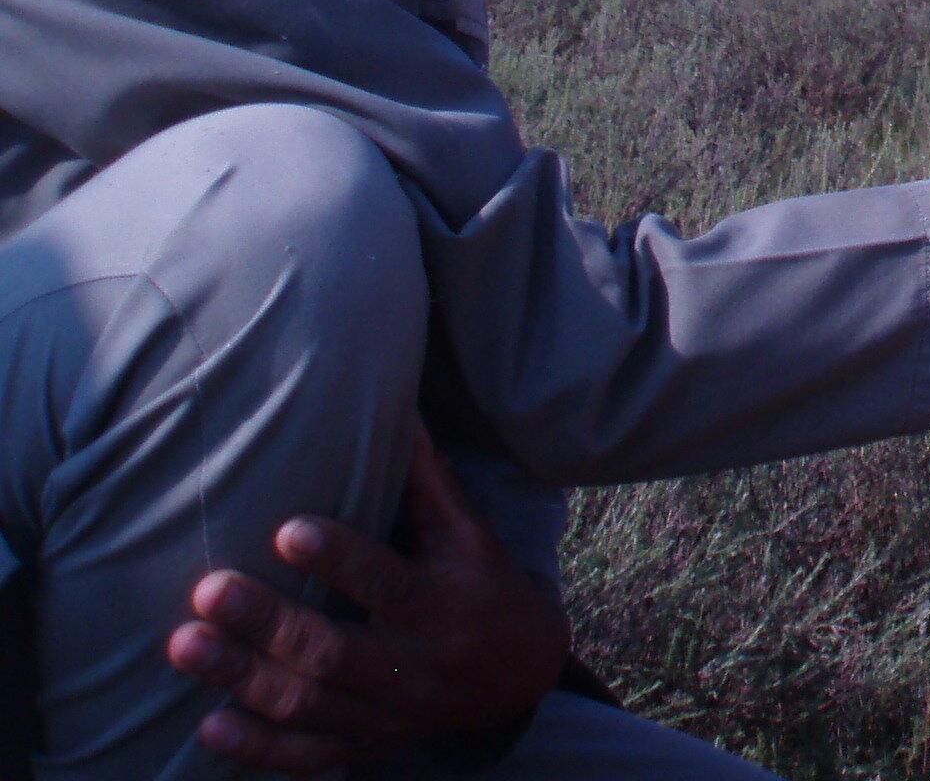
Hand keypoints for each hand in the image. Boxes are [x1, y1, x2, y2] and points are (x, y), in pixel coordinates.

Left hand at [167, 426, 567, 773]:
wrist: (520, 673)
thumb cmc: (484, 584)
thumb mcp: (468, 532)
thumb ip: (428, 479)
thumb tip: (399, 407)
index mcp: (442, 602)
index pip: (385, 582)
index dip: (338, 558)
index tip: (286, 529)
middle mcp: (415, 664)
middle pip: (332, 652)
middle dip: (266, 623)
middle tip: (208, 592)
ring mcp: (388, 714)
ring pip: (308, 704)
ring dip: (242, 678)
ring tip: (184, 644)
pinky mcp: (367, 745)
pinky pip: (307, 758)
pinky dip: (258, 749)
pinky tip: (209, 725)